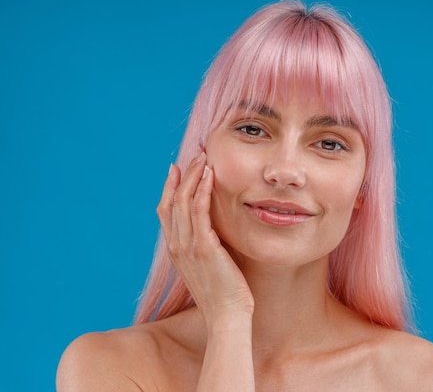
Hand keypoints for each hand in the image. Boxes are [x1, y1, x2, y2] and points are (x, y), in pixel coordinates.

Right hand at [156, 152, 254, 320]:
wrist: (226, 316)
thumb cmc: (223, 293)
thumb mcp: (208, 265)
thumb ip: (204, 246)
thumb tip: (211, 229)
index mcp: (176, 249)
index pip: (165, 211)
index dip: (169, 187)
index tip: (177, 168)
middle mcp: (177, 246)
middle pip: (172, 201)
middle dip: (184, 175)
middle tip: (196, 155)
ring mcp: (188, 247)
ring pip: (184, 202)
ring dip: (194, 177)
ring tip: (204, 159)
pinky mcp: (205, 248)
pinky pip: (200, 213)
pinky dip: (203, 192)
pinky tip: (210, 177)